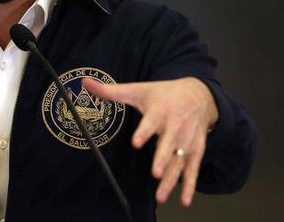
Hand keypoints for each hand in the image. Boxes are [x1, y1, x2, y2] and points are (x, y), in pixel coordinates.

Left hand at [82, 77, 217, 205]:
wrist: (198, 95)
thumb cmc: (162, 94)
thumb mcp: (138, 90)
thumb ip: (110, 91)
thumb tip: (84, 82)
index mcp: (159, 111)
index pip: (151, 122)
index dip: (144, 132)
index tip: (136, 143)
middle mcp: (175, 126)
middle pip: (167, 145)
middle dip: (162, 159)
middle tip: (155, 173)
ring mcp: (187, 140)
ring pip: (179, 161)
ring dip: (171, 179)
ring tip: (161, 195)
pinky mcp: (196, 150)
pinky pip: (192, 169)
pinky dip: (190, 185)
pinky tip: (184, 201)